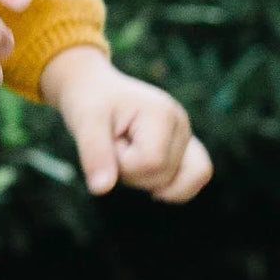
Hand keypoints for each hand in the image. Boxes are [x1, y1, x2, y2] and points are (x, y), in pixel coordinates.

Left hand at [40, 46, 211, 201]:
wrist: (96, 90)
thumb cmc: (89, 102)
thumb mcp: (84, 123)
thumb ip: (94, 154)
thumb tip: (102, 189)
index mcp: (163, 113)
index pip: (151, 162)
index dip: (122, 164)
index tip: (108, 141)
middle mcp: (182, 125)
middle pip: (163, 176)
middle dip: (130, 172)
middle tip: (116, 145)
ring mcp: (186, 138)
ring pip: (178, 185)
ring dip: (144, 180)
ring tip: (129, 155)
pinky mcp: (183, 149)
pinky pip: (194, 179)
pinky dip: (171, 190)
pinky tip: (147, 179)